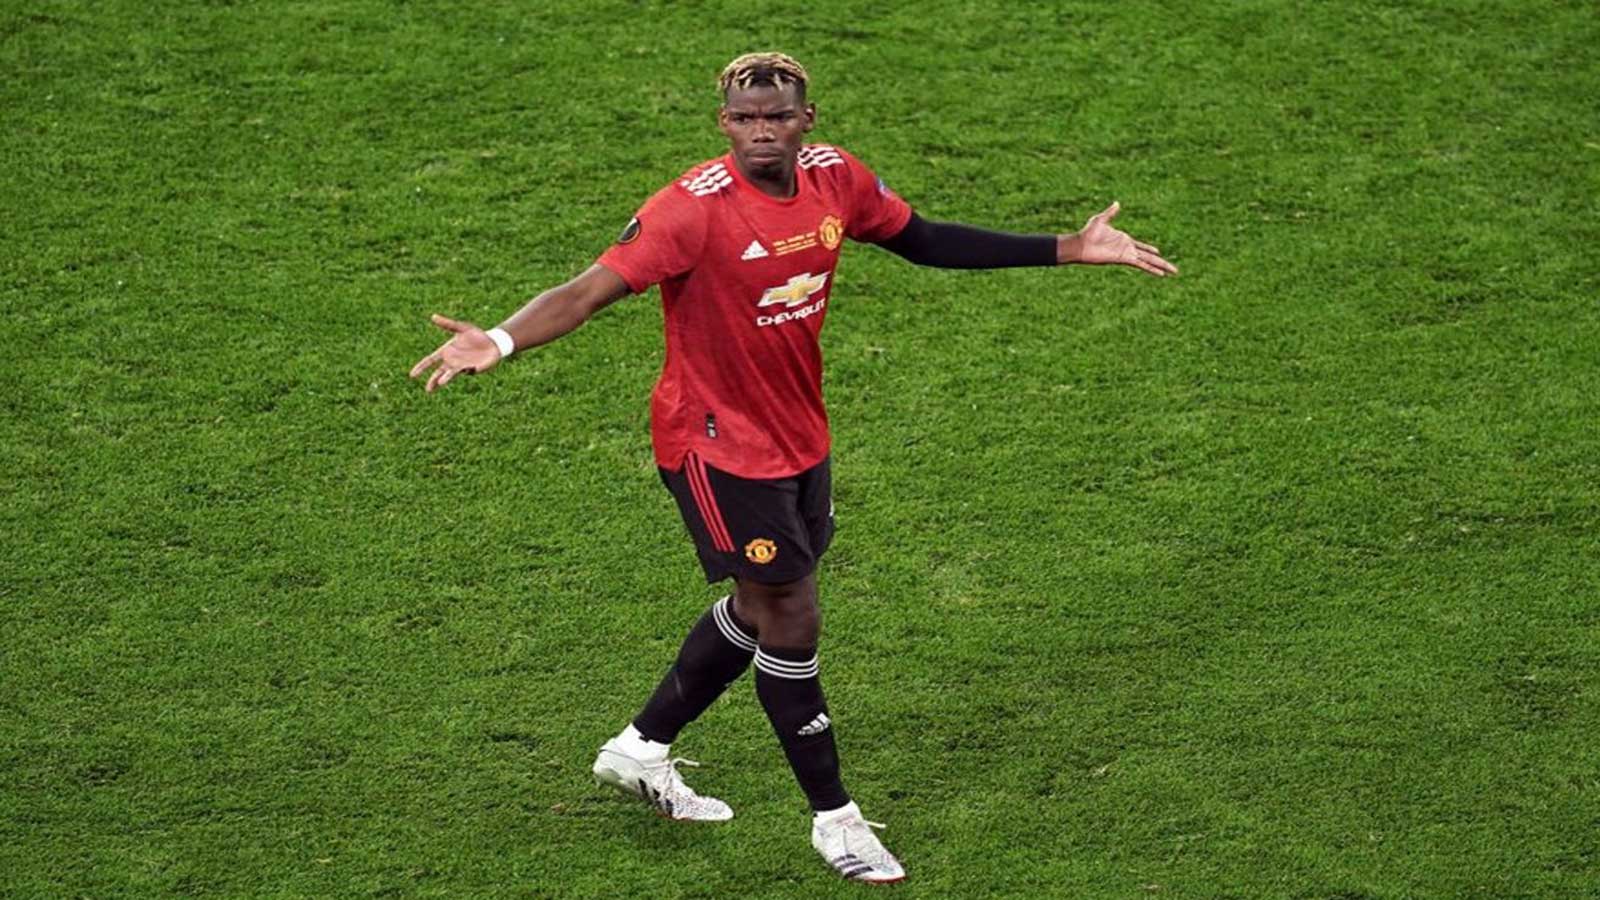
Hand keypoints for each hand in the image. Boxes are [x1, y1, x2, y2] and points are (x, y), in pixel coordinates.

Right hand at [409, 314, 500, 392]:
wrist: (492, 341)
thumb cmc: (475, 334)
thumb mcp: (461, 327)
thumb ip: (447, 324)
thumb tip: (433, 316)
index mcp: (446, 351)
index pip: (430, 360)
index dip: (421, 367)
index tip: (412, 375)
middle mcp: (452, 361)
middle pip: (439, 372)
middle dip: (433, 380)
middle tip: (428, 389)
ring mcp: (462, 366)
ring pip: (452, 374)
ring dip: (446, 378)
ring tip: (441, 383)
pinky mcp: (474, 369)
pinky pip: (469, 370)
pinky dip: (468, 370)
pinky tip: (470, 367)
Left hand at [1060, 202, 1177, 275]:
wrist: (1080, 244)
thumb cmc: (1088, 233)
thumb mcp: (1101, 219)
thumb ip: (1110, 213)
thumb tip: (1117, 203)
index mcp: (1124, 240)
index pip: (1141, 246)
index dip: (1150, 249)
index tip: (1158, 252)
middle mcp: (1128, 249)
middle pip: (1149, 256)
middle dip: (1161, 262)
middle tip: (1173, 268)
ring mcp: (1127, 254)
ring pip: (1148, 261)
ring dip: (1161, 266)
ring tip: (1173, 272)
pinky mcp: (1124, 259)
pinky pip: (1141, 264)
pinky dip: (1150, 268)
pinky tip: (1160, 274)